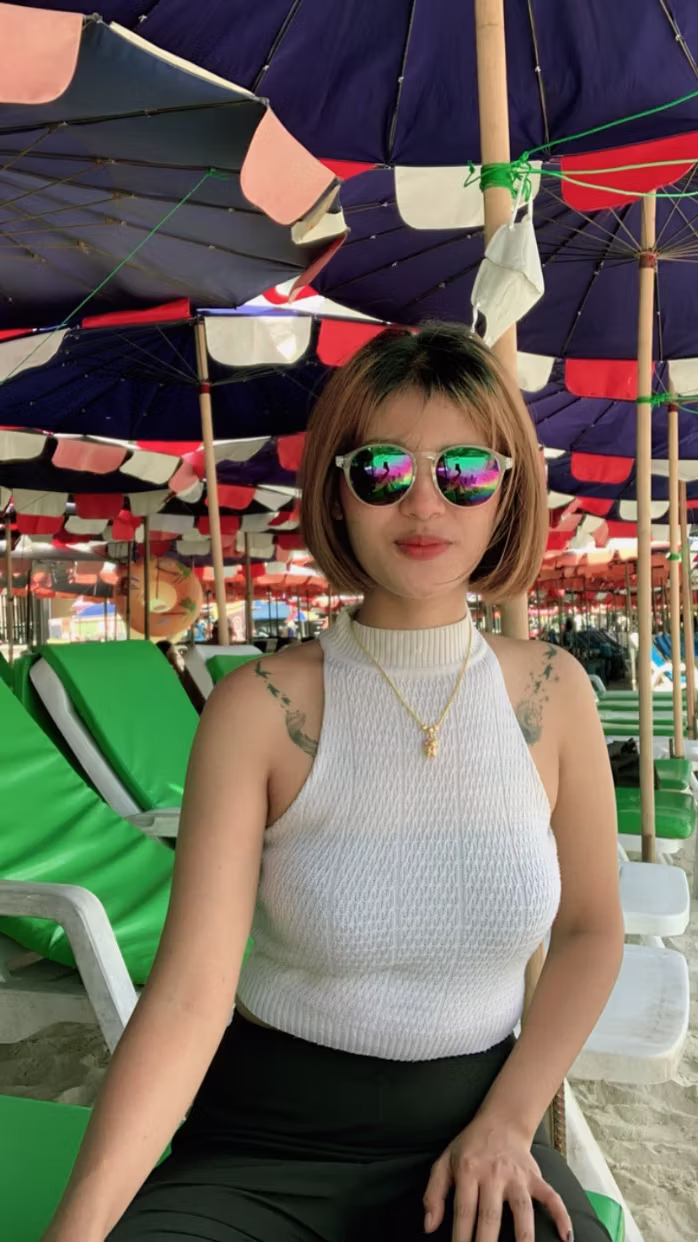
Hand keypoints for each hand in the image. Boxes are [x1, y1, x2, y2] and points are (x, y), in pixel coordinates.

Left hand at [422, 1116, 572, 1241]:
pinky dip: (561, 1215)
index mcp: (468, 1171)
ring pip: (522, 1209)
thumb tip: (429, 1226)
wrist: (501, 1120)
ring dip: (524, 1237)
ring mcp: (517, 1176)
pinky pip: (551, 1197)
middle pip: (491, 1216)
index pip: (464, 1212)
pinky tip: (567, 1237)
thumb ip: (434, 1194)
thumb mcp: (444, 1162)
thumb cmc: (469, 1147)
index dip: (461, 1239)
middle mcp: (494, 1174)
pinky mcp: (535, 1177)